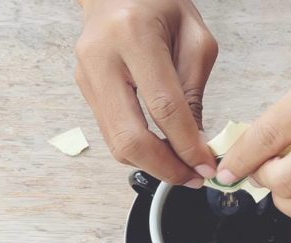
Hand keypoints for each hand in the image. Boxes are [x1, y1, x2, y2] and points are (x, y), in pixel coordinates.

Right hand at [75, 0, 218, 186]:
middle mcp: (102, 58)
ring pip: (116, 143)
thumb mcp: (195, 38)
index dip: (187, 146)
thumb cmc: (159, 4)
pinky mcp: (85, 89)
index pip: (164, 108)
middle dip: (164, 167)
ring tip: (180, 167)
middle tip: (190, 178)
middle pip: (130, 137)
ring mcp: (87, 76)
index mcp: (134, 36)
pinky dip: (138, 150)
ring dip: (151, 164)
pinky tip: (161, 150)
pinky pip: (111, 133)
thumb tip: (196, 144)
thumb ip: (195, 92)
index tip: (205, 166)